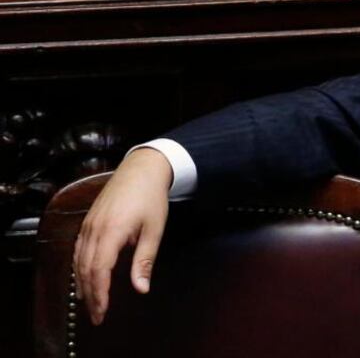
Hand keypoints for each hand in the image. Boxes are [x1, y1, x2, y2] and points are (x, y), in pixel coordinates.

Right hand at [73, 148, 171, 324]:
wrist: (142, 169)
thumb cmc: (151, 198)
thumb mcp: (154, 230)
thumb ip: (145, 260)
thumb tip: (142, 288)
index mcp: (111, 232)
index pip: (99, 271)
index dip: (99, 294)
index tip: (102, 312)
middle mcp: (94, 230)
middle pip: (85, 269)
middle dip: (90, 295)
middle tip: (97, 316)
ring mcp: (88, 224)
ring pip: (78, 261)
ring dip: (83, 283)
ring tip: (89, 303)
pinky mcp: (88, 221)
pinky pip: (78, 249)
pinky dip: (79, 267)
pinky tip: (84, 277)